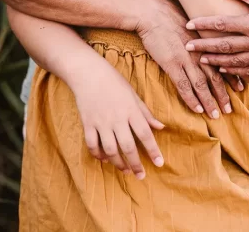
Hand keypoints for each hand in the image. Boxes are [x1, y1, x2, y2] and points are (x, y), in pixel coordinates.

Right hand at [69, 61, 165, 178]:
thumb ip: (146, 113)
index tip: (160, 163)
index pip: (145, 134)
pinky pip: (92, 144)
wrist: (88, 72)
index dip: (153, 150)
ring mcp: (101, 122)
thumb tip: (161, 127)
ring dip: (118, 163)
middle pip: (128, 146)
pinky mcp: (87, 123)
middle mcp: (116, 118)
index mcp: (131, 110)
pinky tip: (105, 159)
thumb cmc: (114, 81)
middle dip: (136, 164)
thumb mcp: (133, 95)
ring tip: (125, 170)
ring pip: (110, 149)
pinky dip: (98, 155)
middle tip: (141, 175)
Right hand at [134, 0, 240, 117]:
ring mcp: (186, 60)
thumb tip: (205, 41)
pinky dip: (192, 99)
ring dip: (210, 101)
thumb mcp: (191, 22)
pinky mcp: (172, 64)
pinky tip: (197, 109)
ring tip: (215, 115)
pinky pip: (184, 86)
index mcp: (205, 43)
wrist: (152, 12)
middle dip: (223, 95)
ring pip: (202, 85)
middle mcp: (199, 53)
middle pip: (215, 78)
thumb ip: (200, 35)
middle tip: (229, 109)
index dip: (232, 77)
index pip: (223, 62)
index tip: (240, 88)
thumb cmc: (169, 14)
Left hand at [184, 0, 248, 78]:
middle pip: (224, 46)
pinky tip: (225, 69)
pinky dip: (236, 71)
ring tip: (202, 59)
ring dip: (217, 61)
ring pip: (235, 62)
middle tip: (188, 47)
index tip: (188, 25)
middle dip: (204, 46)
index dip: (203, 24)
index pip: (221, 25)